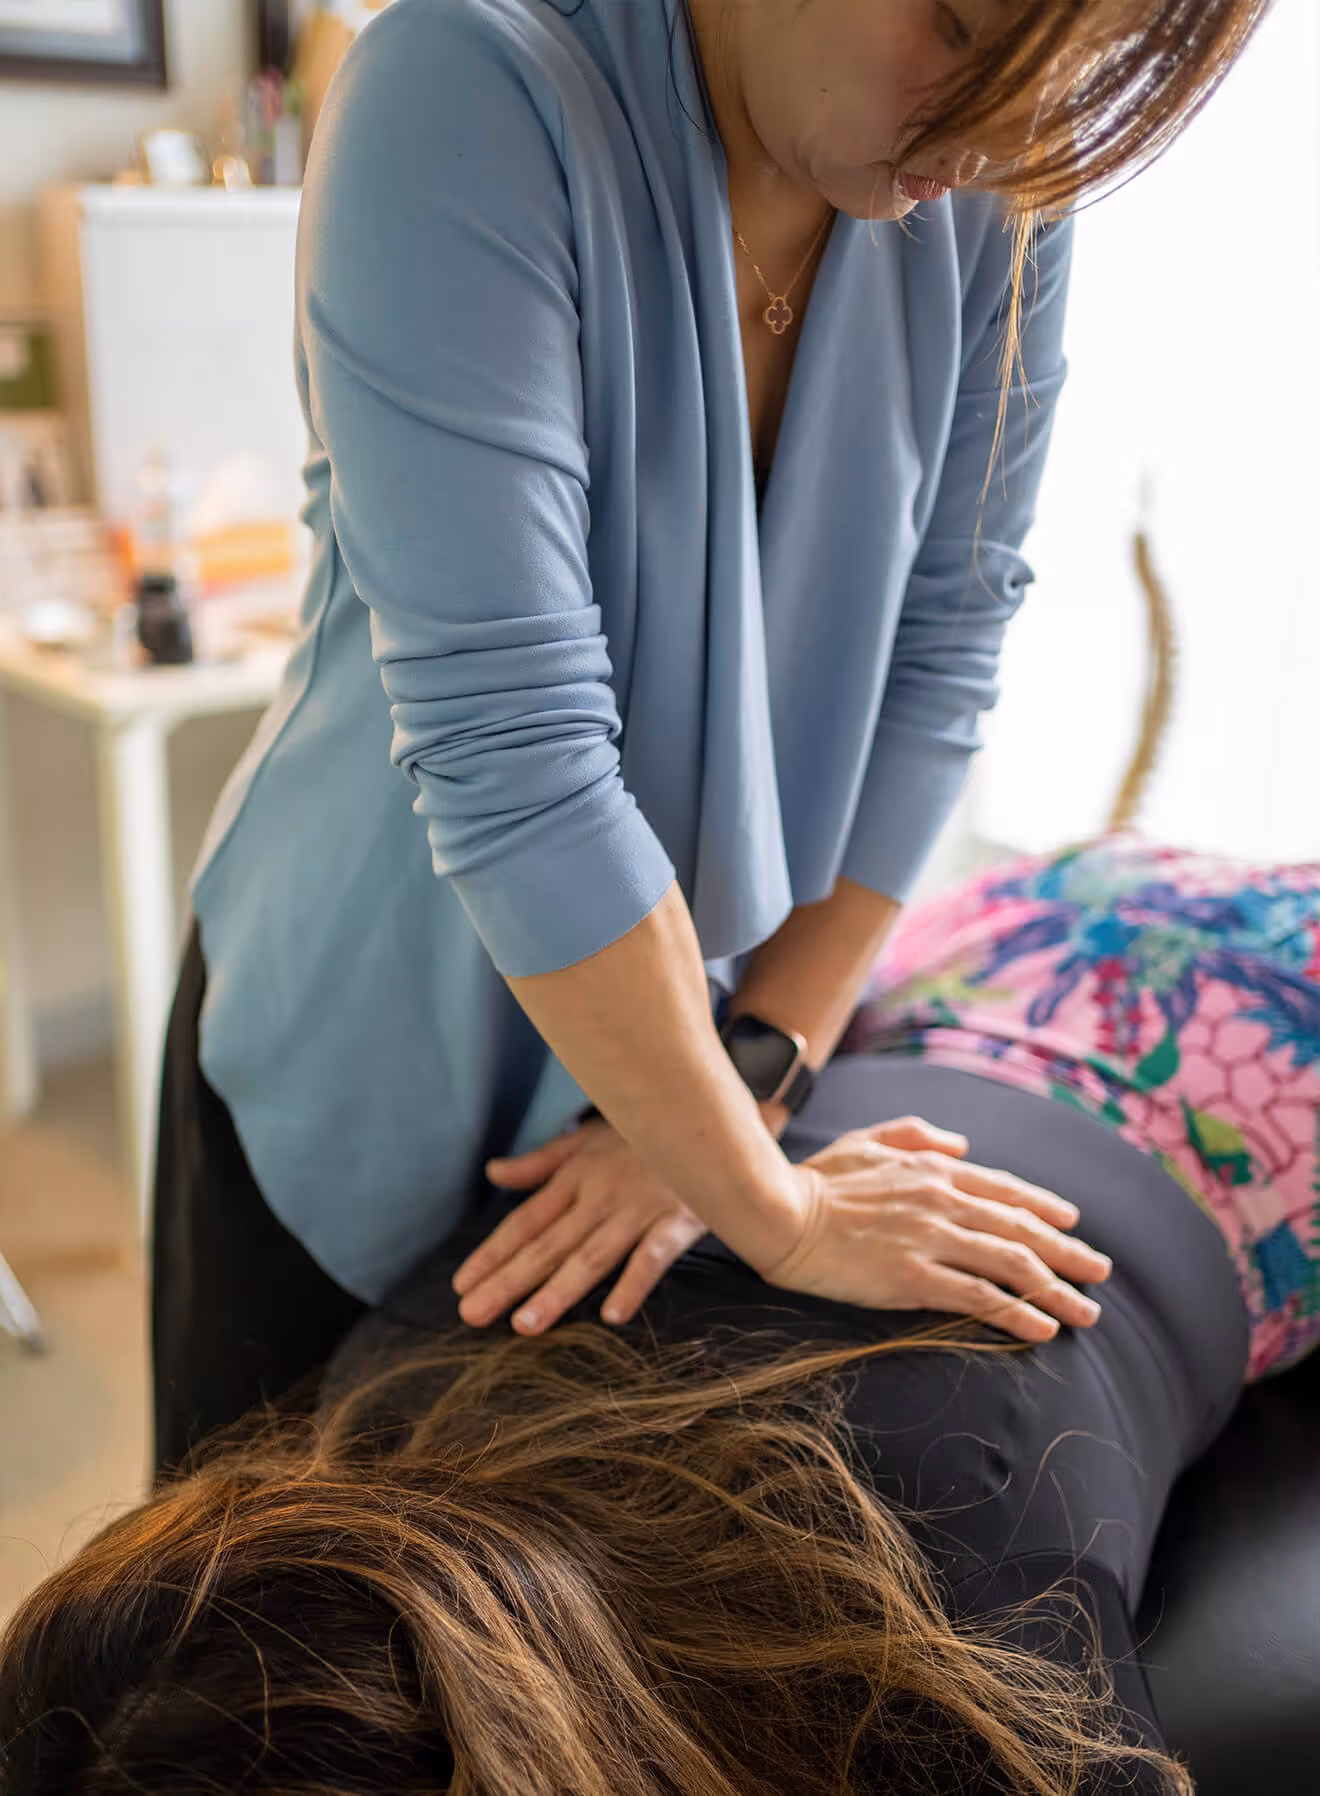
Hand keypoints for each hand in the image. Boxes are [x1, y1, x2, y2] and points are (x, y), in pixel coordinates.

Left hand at [450, 1119, 707, 1334]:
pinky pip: (653, 1256)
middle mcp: (601, 1194)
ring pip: (592, 1256)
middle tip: (472, 1315)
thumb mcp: (587, 1139)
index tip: (461, 1285)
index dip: (493, 1253)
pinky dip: (634, 1283)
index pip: (526, 1222)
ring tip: (525, 1325)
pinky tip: (612, 1315)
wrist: (709, 1117)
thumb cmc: (643, 1134)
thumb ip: (540, 1163)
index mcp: (576, 1176)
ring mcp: (639, 1209)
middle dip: (509, 1281)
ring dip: (558, 1290)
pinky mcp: (678, 1221)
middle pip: (549, 1245)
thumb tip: (494, 1173)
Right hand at [761, 1117, 1111, 1343]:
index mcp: (933, 1169)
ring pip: (1011, 1264)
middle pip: (1021, 1229)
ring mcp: (930, 1239)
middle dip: (1069, 1254)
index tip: (1073, 1225)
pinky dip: (1017, 1312)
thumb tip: (959, 1143)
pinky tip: (1043, 1328)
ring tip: (1086, 1314)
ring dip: (1056, 1290)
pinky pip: (978, 1296)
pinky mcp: (912, 1277)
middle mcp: (942, 1201)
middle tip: (1101, 1274)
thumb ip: (916, 1135)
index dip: (1045, 1208)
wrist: (777, 1210)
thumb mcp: (867, 1140)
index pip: (1004, 1189)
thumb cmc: (816, 1179)